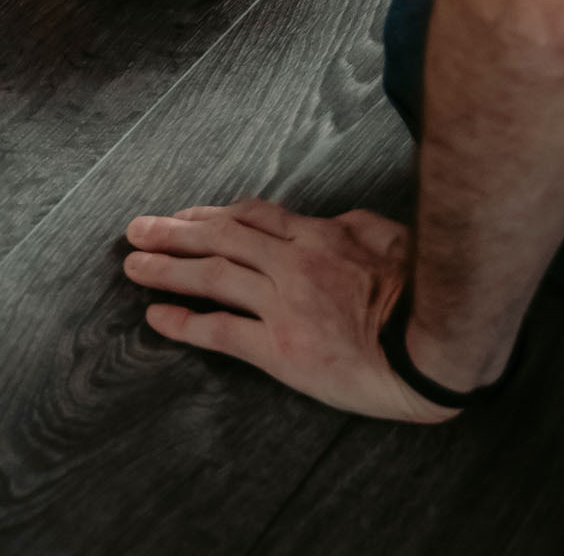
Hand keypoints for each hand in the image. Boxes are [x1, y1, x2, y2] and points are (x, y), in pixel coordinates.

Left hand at [122, 201, 452, 422]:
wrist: (430, 345)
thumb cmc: (421, 291)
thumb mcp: (388, 237)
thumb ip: (354, 225)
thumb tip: (336, 220)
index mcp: (319, 236)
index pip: (252, 216)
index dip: (213, 214)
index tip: (186, 214)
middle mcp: (292, 263)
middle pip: (221, 237)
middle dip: (174, 230)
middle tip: (137, 228)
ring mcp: (283, 305)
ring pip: (213, 276)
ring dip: (167, 267)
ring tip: (133, 263)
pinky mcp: (281, 349)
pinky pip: (222, 331)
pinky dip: (185, 321)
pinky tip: (157, 318)